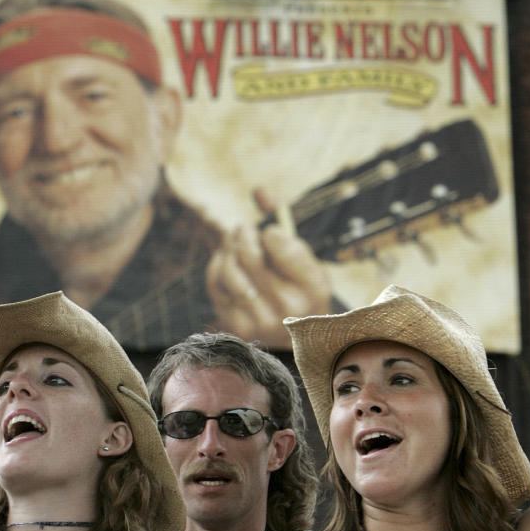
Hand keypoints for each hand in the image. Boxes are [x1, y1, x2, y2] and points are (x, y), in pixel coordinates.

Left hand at [206, 188, 332, 345]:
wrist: (295, 341)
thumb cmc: (300, 290)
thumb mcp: (306, 259)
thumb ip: (285, 223)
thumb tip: (259, 189)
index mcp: (313, 286)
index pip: (279, 243)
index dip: (269, 232)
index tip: (270, 235)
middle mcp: (288, 306)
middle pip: (249, 254)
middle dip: (242, 233)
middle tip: (242, 228)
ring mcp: (260, 320)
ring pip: (230, 268)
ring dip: (228, 248)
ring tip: (234, 242)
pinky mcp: (237, 326)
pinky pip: (216, 284)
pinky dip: (217, 266)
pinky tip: (226, 262)